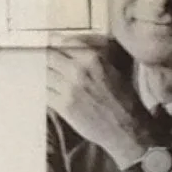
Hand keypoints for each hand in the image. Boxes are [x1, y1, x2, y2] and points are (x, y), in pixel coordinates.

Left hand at [45, 42, 159, 171]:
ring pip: (43, 74)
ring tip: (47, 78)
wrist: (129, 128)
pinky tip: (48, 92)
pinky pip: (44, 92)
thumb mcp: (112, 68)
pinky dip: (44, 91)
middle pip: (48, 56)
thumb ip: (90, 56)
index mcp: (93, 58)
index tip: (48, 46)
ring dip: (43, 75)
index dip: (54, 45)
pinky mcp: (64, 106)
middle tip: (42, 62)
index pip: (62, 42)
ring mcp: (70, 88)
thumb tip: (66, 44)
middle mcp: (79, 70)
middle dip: (45, 59)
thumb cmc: (123, 98)